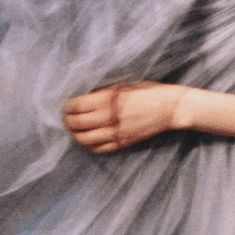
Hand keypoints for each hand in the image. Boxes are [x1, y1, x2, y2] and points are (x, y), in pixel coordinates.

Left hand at [62, 81, 185, 152]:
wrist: (170, 108)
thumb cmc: (148, 91)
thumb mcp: (123, 86)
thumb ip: (103, 93)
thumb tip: (84, 97)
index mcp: (107, 100)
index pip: (77, 105)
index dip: (67, 106)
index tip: (65, 104)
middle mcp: (108, 118)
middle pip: (77, 123)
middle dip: (67, 120)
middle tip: (65, 117)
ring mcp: (115, 133)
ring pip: (84, 139)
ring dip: (74, 134)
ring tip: (72, 129)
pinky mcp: (122, 143)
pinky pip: (99, 148)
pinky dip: (88, 145)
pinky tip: (86, 140)